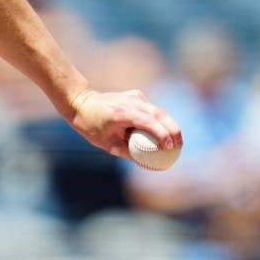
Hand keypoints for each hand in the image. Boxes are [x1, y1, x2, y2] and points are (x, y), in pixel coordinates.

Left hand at [68, 88, 182, 159]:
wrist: (80, 103)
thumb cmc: (91, 126)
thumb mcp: (108, 144)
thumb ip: (129, 153)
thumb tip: (149, 164)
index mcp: (122, 113)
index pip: (150, 122)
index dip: (163, 135)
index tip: (169, 148)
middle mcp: (130, 102)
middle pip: (160, 114)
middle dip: (174, 130)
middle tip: (179, 146)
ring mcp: (134, 96)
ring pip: (158, 110)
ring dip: (169, 125)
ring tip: (176, 142)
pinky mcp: (135, 95)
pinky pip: (151, 109)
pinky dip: (158, 120)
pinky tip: (160, 131)